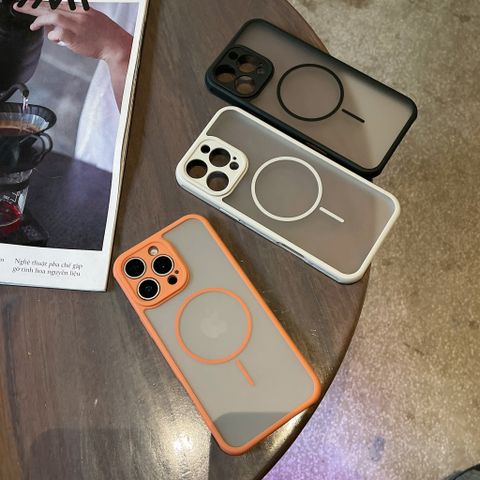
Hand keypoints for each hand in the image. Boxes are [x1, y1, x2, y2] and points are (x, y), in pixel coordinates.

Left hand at [14, 1, 131, 63]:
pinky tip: (56, 40)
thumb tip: (58, 23)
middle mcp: (76, 14)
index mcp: (80, 9)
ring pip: (51, 17)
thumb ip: (75, 19)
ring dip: (39, 21)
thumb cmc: (105, 35)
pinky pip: (57, 34)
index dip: (39, 1)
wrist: (116, 45)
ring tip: (33, 26)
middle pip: (49, 6)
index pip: (55, 2)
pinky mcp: (74, 37)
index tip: (28, 2)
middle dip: (31, 5)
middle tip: (18, 6)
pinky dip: (54, 37)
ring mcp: (75, 25)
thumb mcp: (91, 20)